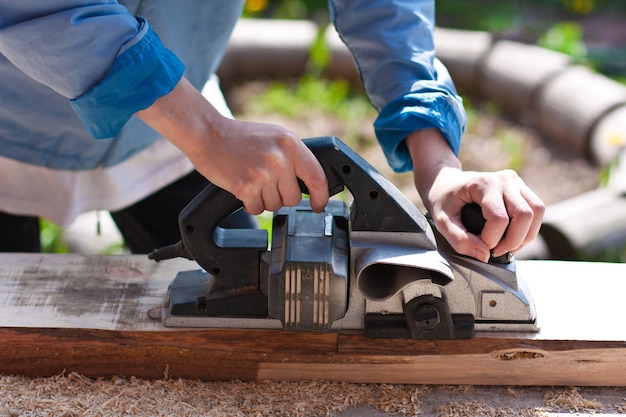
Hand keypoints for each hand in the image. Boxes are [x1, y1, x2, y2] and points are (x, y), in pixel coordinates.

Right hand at [137, 78, 328, 213]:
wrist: (207, 134)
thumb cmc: (240, 137)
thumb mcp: (274, 137)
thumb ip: (293, 156)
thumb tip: (311, 184)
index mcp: (290, 144)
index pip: (317, 177)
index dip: (321, 197)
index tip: (318, 205)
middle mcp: (279, 158)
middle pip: (293, 198)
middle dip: (282, 197)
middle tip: (267, 184)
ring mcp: (263, 173)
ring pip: (275, 205)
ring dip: (264, 200)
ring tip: (252, 181)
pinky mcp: (246, 187)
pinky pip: (257, 209)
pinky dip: (250, 204)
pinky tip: (242, 188)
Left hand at [408, 129, 543, 261]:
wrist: (446, 182)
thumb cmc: (443, 200)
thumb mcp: (441, 221)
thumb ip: (459, 240)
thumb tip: (485, 255)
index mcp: (482, 183)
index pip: (499, 218)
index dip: (491, 239)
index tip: (479, 245)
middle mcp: (503, 179)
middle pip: (525, 215)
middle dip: (513, 241)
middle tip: (496, 252)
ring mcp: (515, 181)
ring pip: (537, 211)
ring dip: (526, 236)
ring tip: (508, 247)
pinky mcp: (521, 188)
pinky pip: (536, 210)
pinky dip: (529, 229)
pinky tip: (513, 238)